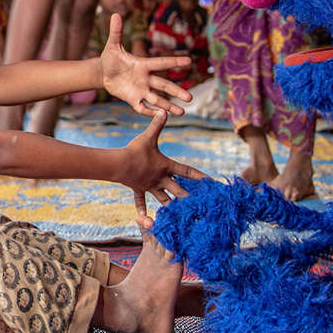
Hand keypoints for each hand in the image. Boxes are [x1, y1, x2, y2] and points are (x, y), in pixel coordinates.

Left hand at [100, 13, 192, 115]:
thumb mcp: (112, 46)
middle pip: (163, 85)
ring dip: (169, 106)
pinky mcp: (133, 99)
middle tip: (190, 98)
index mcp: (143, 64)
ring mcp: (141, 90)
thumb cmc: (110, 58)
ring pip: (157, 99)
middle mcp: (146, 78)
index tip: (189, 61)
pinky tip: (160, 117)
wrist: (103, 73)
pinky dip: (150, 112)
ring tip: (182, 112)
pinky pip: (143, 107)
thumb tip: (115, 13)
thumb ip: (116, 32)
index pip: (161, 62)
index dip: (174, 61)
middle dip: (176, 91)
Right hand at [121, 109, 207, 229]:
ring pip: (164, 200)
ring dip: (172, 207)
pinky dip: (143, 212)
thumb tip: (164, 110)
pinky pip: (141, 203)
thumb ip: (157, 124)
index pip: (188, 172)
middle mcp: (161, 179)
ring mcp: (150, 186)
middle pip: (180, 191)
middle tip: (203, 207)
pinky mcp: (139, 189)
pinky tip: (146, 222)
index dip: (201, 177)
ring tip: (181, 216)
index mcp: (166, 167)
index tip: (213, 183)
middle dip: (191, 198)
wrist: (119, 164)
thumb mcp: (148, 137)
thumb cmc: (135, 150)